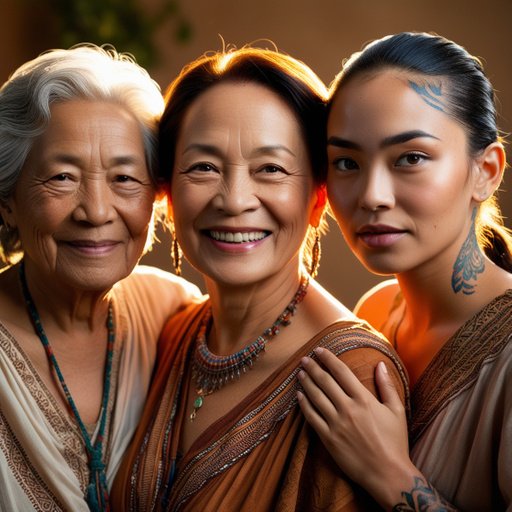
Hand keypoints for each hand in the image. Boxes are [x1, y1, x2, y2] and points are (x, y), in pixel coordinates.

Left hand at [297, 347, 418, 507]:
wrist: (388, 474)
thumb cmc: (395, 442)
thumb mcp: (396, 410)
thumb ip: (387, 386)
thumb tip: (380, 364)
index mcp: (364, 399)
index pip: (341, 372)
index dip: (328, 358)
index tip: (319, 350)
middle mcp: (347, 409)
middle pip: (325, 381)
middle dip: (313, 367)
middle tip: (304, 359)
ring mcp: (336, 424)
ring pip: (315, 397)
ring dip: (306, 383)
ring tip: (300, 373)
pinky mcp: (328, 439)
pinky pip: (312, 417)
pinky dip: (304, 405)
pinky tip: (299, 396)